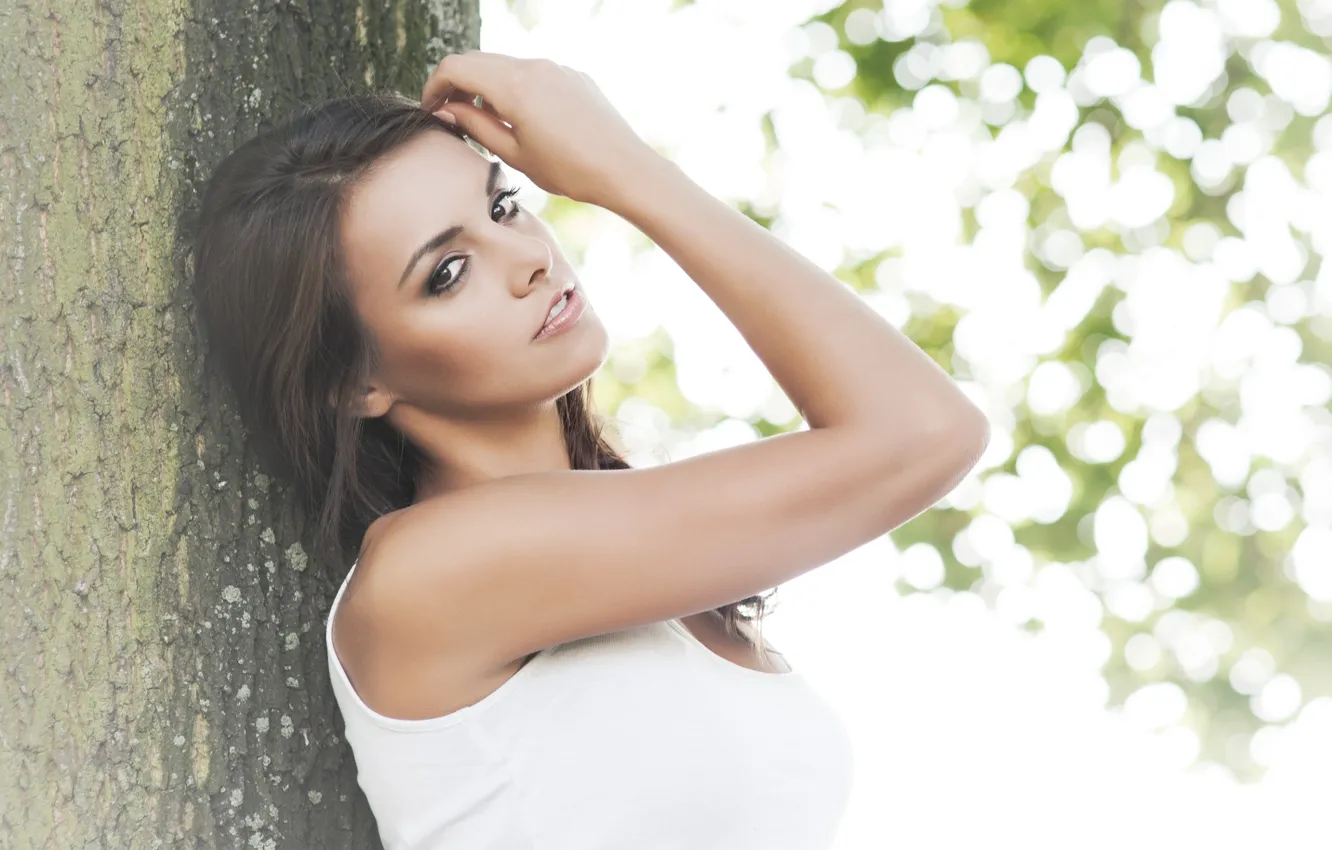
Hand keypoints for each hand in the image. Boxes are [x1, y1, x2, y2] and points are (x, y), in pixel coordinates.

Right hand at [421, 51, 657, 208]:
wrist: (624, 169)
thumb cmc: (570, 170)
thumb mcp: (514, 154)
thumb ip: (475, 127)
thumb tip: (447, 111)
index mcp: (514, 86)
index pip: (455, 68)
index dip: (434, 87)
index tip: (431, 110)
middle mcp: (534, 66)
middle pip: (478, 61)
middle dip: (457, 85)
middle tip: (451, 116)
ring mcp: (556, 67)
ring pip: (505, 65)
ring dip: (486, 86)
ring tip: (487, 123)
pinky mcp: (572, 75)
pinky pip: (533, 73)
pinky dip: (515, 88)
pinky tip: (522, 119)